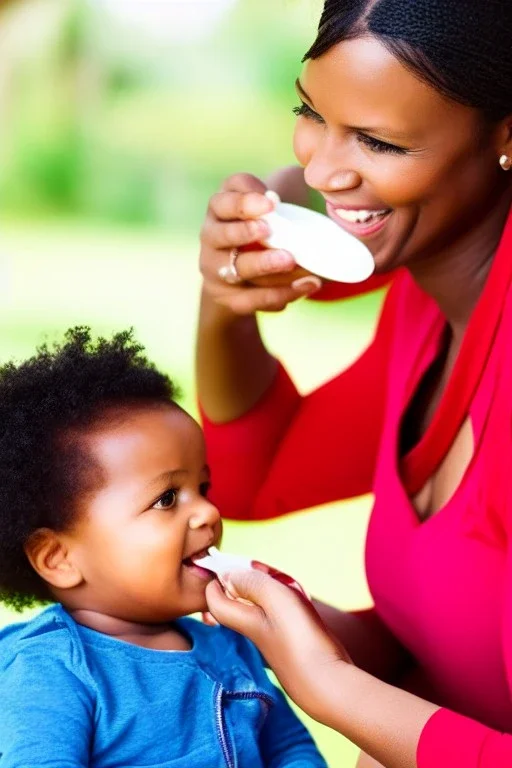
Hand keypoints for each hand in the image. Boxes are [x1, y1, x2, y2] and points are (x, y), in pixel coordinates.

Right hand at [200, 173, 321, 315]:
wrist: (246, 274)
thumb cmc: (265, 224)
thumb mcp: (268, 200)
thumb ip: (276, 188)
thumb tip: (287, 194)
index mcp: (219, 210)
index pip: (222, 203)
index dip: (243, 202)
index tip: (270, 202)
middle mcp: (211, 239)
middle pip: (221, 236)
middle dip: (244, 233)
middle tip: (269, 230)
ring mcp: (217, 271)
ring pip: (239, 270)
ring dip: (265, 266)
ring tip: (292, 261)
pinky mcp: (230, 299)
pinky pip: (253, 300)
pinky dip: (280, 294)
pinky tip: (307, 285)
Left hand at [205, 569, 350, 721]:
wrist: (327, 681)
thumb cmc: (298, 637)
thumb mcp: (274, 599)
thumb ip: (249, 582)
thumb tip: (226, 574)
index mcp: (243, 619)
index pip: (213, 599)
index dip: (218, 579)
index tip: (237, 566)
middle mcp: (254, 629)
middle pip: (238, 598)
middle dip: (249, 579)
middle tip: (268, 572)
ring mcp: (272, 637)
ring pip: (261, 604)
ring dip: (272, 589)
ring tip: (288, 585)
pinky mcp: (290, 641)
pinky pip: (280, 613)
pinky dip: (288, 601)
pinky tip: (302, 600)